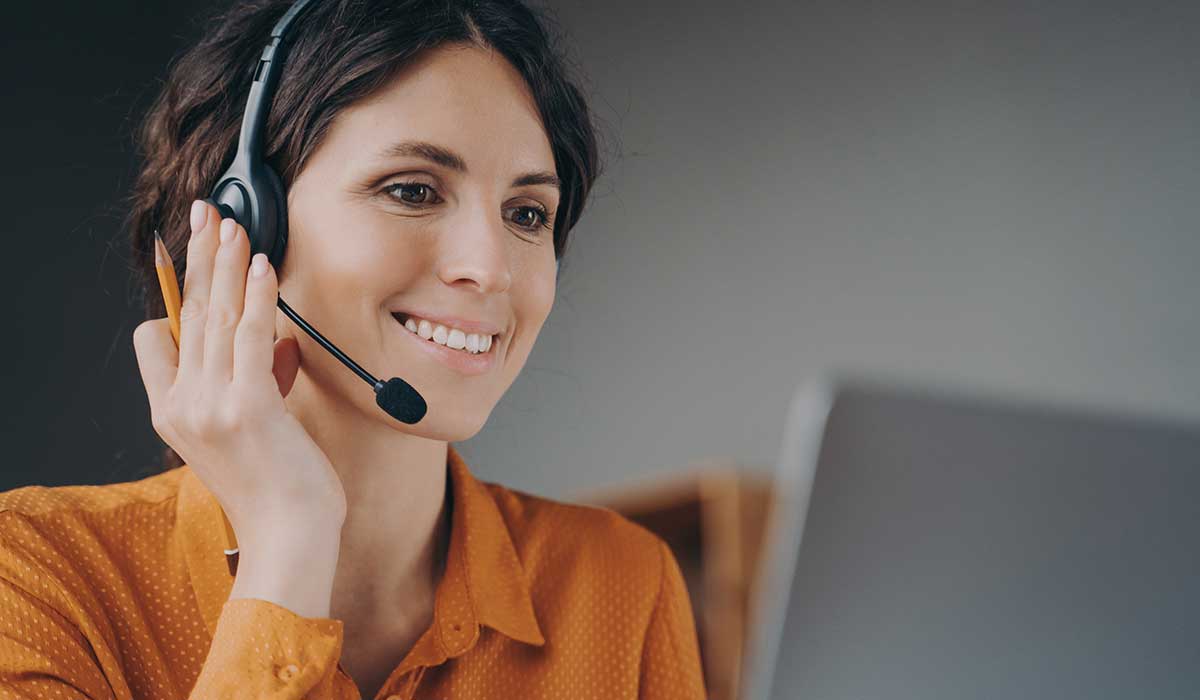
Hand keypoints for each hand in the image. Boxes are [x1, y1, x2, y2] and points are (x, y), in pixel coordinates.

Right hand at [133, 200, 347, 545]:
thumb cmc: (278, 490)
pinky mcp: (248, 408)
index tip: (200, 254)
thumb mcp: (249, 432)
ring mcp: (211, 406)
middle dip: (200, 256)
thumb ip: (249, 383)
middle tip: (206, 212)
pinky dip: (256, 296)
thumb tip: (270, 341)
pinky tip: (262, 265)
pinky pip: (249, 337)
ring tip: (233, 223)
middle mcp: (182, 406)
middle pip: (188, 313)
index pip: (158, 339)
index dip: (181, 293)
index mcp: (173, 413)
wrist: (291, 538)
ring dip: (226, 262)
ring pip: (214, 317)